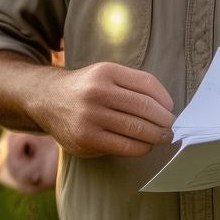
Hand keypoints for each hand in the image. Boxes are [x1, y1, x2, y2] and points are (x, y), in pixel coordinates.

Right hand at [35, 62, 174, 157]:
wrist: (48, 99)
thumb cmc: (87, 88)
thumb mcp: (106, 75)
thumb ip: (133, 85)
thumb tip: (167, 108)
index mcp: (106, 72)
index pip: (147, 84)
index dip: (165, 99)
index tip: (171, 108)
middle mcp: (97, 92)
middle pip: (145, 108)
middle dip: (164, 121)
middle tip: (172, 127)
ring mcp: (90, 117)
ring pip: (137, 129)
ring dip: (156, 136)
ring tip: (162, 137)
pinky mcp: (86, 139)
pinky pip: (124, 147)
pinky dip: (141, 147)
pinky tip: (144, 145)